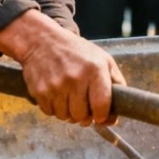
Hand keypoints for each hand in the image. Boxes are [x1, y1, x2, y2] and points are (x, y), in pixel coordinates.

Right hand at [0, 10, 126, 124]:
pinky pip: (51, 113)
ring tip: (69, 99)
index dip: (103, 116)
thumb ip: (116, 82)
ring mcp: (56, 86)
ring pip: (66, 117)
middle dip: (85, 116)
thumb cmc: (75, 51)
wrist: (41, 40)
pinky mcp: (41, 91)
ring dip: (69, 113)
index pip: (102, 105)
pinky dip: (55, 109)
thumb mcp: (102, 59)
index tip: (101, 117)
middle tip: (84, 108)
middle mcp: (76, 78)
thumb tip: (117, 114)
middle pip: (83, 116)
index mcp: (94, 70)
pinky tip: (57, 96)